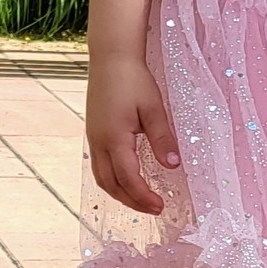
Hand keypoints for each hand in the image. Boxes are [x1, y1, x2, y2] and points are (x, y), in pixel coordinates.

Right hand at [86, 55, 180, 214]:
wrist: (110, 58)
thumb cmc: (133, 80)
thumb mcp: (154, 108)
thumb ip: (162, 139)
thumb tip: (173, 165)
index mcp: (114, 138)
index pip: (128, 178)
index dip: (143, 196)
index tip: (160, 206)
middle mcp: (98, 142)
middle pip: (110, 184)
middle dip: (131, 201)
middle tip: (153, 209)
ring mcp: (93, 138)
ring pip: (101, 177)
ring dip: (120, 193)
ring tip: (140, 200)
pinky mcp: (93, 133)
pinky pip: (99, 166)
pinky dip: (113, 180)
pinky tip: (127, 179)